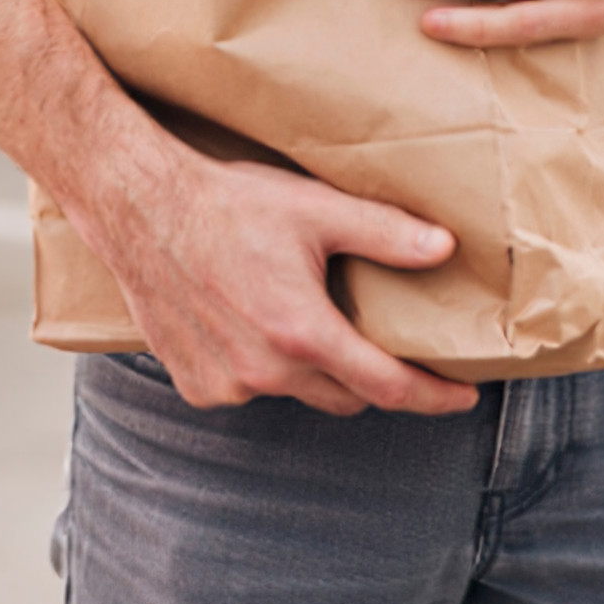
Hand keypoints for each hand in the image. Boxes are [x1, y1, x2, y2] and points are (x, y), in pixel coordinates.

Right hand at [82, 127, 481, 417]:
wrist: (142, 209)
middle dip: (373, 379)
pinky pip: (250, 390)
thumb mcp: (317, 210)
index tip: (461, 397)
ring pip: (296, 394)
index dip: (433, 396)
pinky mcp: (195, 385)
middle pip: (346, 397)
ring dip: (314, 370)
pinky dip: (265, 368)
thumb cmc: (230, 206)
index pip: (387, 387)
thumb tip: (444, 248)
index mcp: (303, 334)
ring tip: (311, 321)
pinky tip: (258, 326)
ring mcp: (226, 385)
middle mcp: (264, 373)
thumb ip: (386, 234)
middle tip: (387, 345)